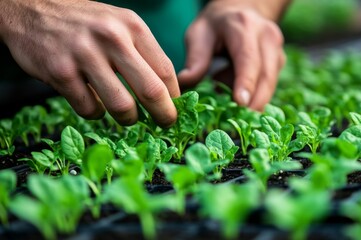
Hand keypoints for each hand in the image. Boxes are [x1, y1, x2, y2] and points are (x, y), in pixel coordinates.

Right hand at [0, 0, 179, 126]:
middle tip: (165, 124)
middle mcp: (111, 38)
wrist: (32, 9)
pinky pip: (90, 109)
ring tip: (127, 116)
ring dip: (128, 118)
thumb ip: (143, 53)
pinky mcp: (61, 72)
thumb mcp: (119, 25)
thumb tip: (167, 91)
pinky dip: (97, 113)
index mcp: (132, 26)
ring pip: (121, 106)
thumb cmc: (85, 23)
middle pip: (150, 91)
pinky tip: (94, 104)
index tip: (175, 109)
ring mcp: (84, 55)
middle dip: (163, 115)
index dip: (174, 97)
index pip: (165, 70)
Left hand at [178, 0, 285, 110]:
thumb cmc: (216, 26)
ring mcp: (277, 49)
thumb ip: (195, 59)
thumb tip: (185, 82)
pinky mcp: (279, 61)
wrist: (241, 12)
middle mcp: (267, 37)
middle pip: (266, 75)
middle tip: (238, 121)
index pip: (248, 59)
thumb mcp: (198, 34)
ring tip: (222, 85)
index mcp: (244, 27)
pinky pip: (269, 85)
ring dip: (250, 97)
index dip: (246, 82)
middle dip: (255, 101)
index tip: (241, 103)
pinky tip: (231, 83)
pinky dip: (252, 93)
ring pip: (270, 83)